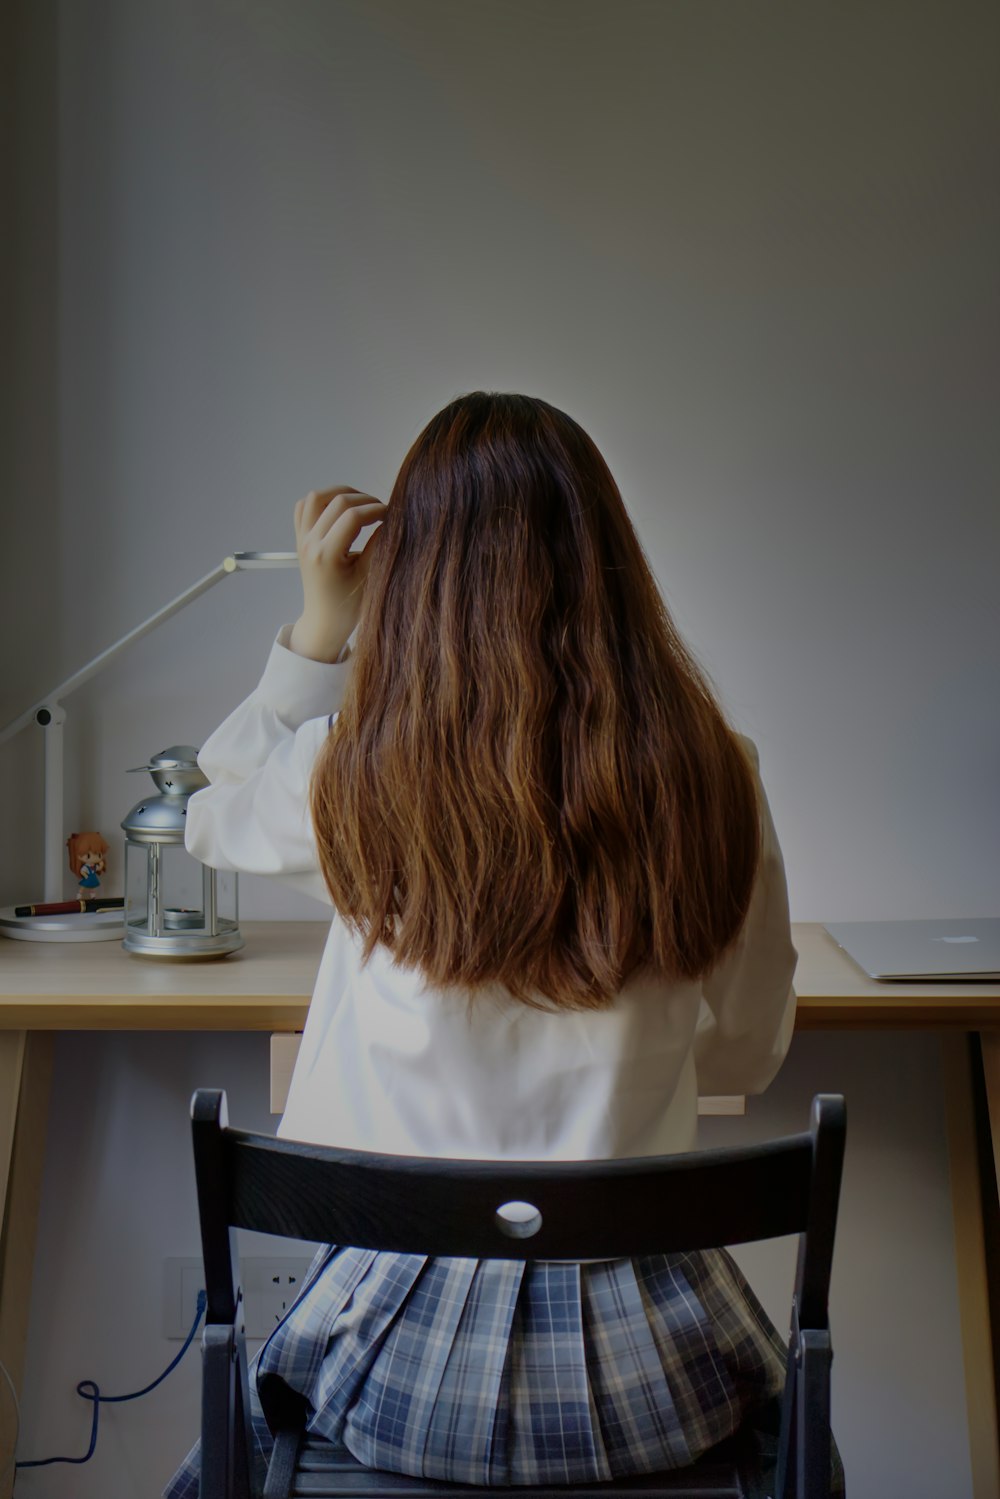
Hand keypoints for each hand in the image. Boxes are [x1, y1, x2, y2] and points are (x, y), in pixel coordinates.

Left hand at [289, 486, 387, 661]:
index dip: (376, 509)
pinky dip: (320, 501)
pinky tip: (338, 509)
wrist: (323, 620)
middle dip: (364, 500)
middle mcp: (310, 543)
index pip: (352, 516)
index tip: (391, 514)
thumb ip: (377, 545)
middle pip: (337, 502)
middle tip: (381, 510)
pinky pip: (303, 508)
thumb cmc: (347, 606)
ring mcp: (302, 539)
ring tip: (360, 503)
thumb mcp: (368, 576)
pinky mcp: (300, 539)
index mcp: (326, 555)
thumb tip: (391, 520)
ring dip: (341, 493)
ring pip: (316, 497)